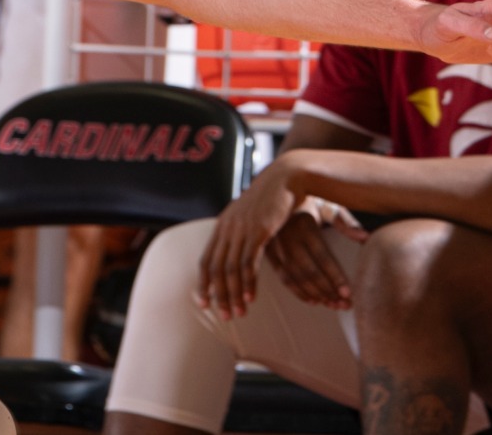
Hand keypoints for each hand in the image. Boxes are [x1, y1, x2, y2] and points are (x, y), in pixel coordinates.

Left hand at [197, 155, 304, 317]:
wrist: (288, 176)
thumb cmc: (273, 196)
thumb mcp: (250, 212)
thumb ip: (240, 228)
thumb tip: (236, 244)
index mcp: (223, 225)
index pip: (206, 260)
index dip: (204, 284)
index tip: (205, 304)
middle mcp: (227, 228)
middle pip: (215, 269)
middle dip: (218, 295)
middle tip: (224, 316)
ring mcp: (241, 229)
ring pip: (230, 270)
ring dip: (234, 294)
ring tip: (239, 312)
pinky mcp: (258, 231)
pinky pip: (249, 263)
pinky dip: (249, 282)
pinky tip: (252, 296)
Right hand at [264, 197, 368, 308]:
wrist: (278, 193)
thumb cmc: (310, 200)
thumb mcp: (327, 204)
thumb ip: (345, 221)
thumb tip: (366, 237)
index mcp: (305, 224)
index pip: (322, 257)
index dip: (334, 277)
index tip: (348, 293)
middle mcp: (288, 237)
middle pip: (309, 271)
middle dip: (327, 291)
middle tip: (343, 304)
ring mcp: (276, 247)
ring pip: (296, 278)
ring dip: (315, 294)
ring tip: (332, 305)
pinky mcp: (269, 254)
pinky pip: (283, 278)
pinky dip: (298, 292)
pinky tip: (313, 300)